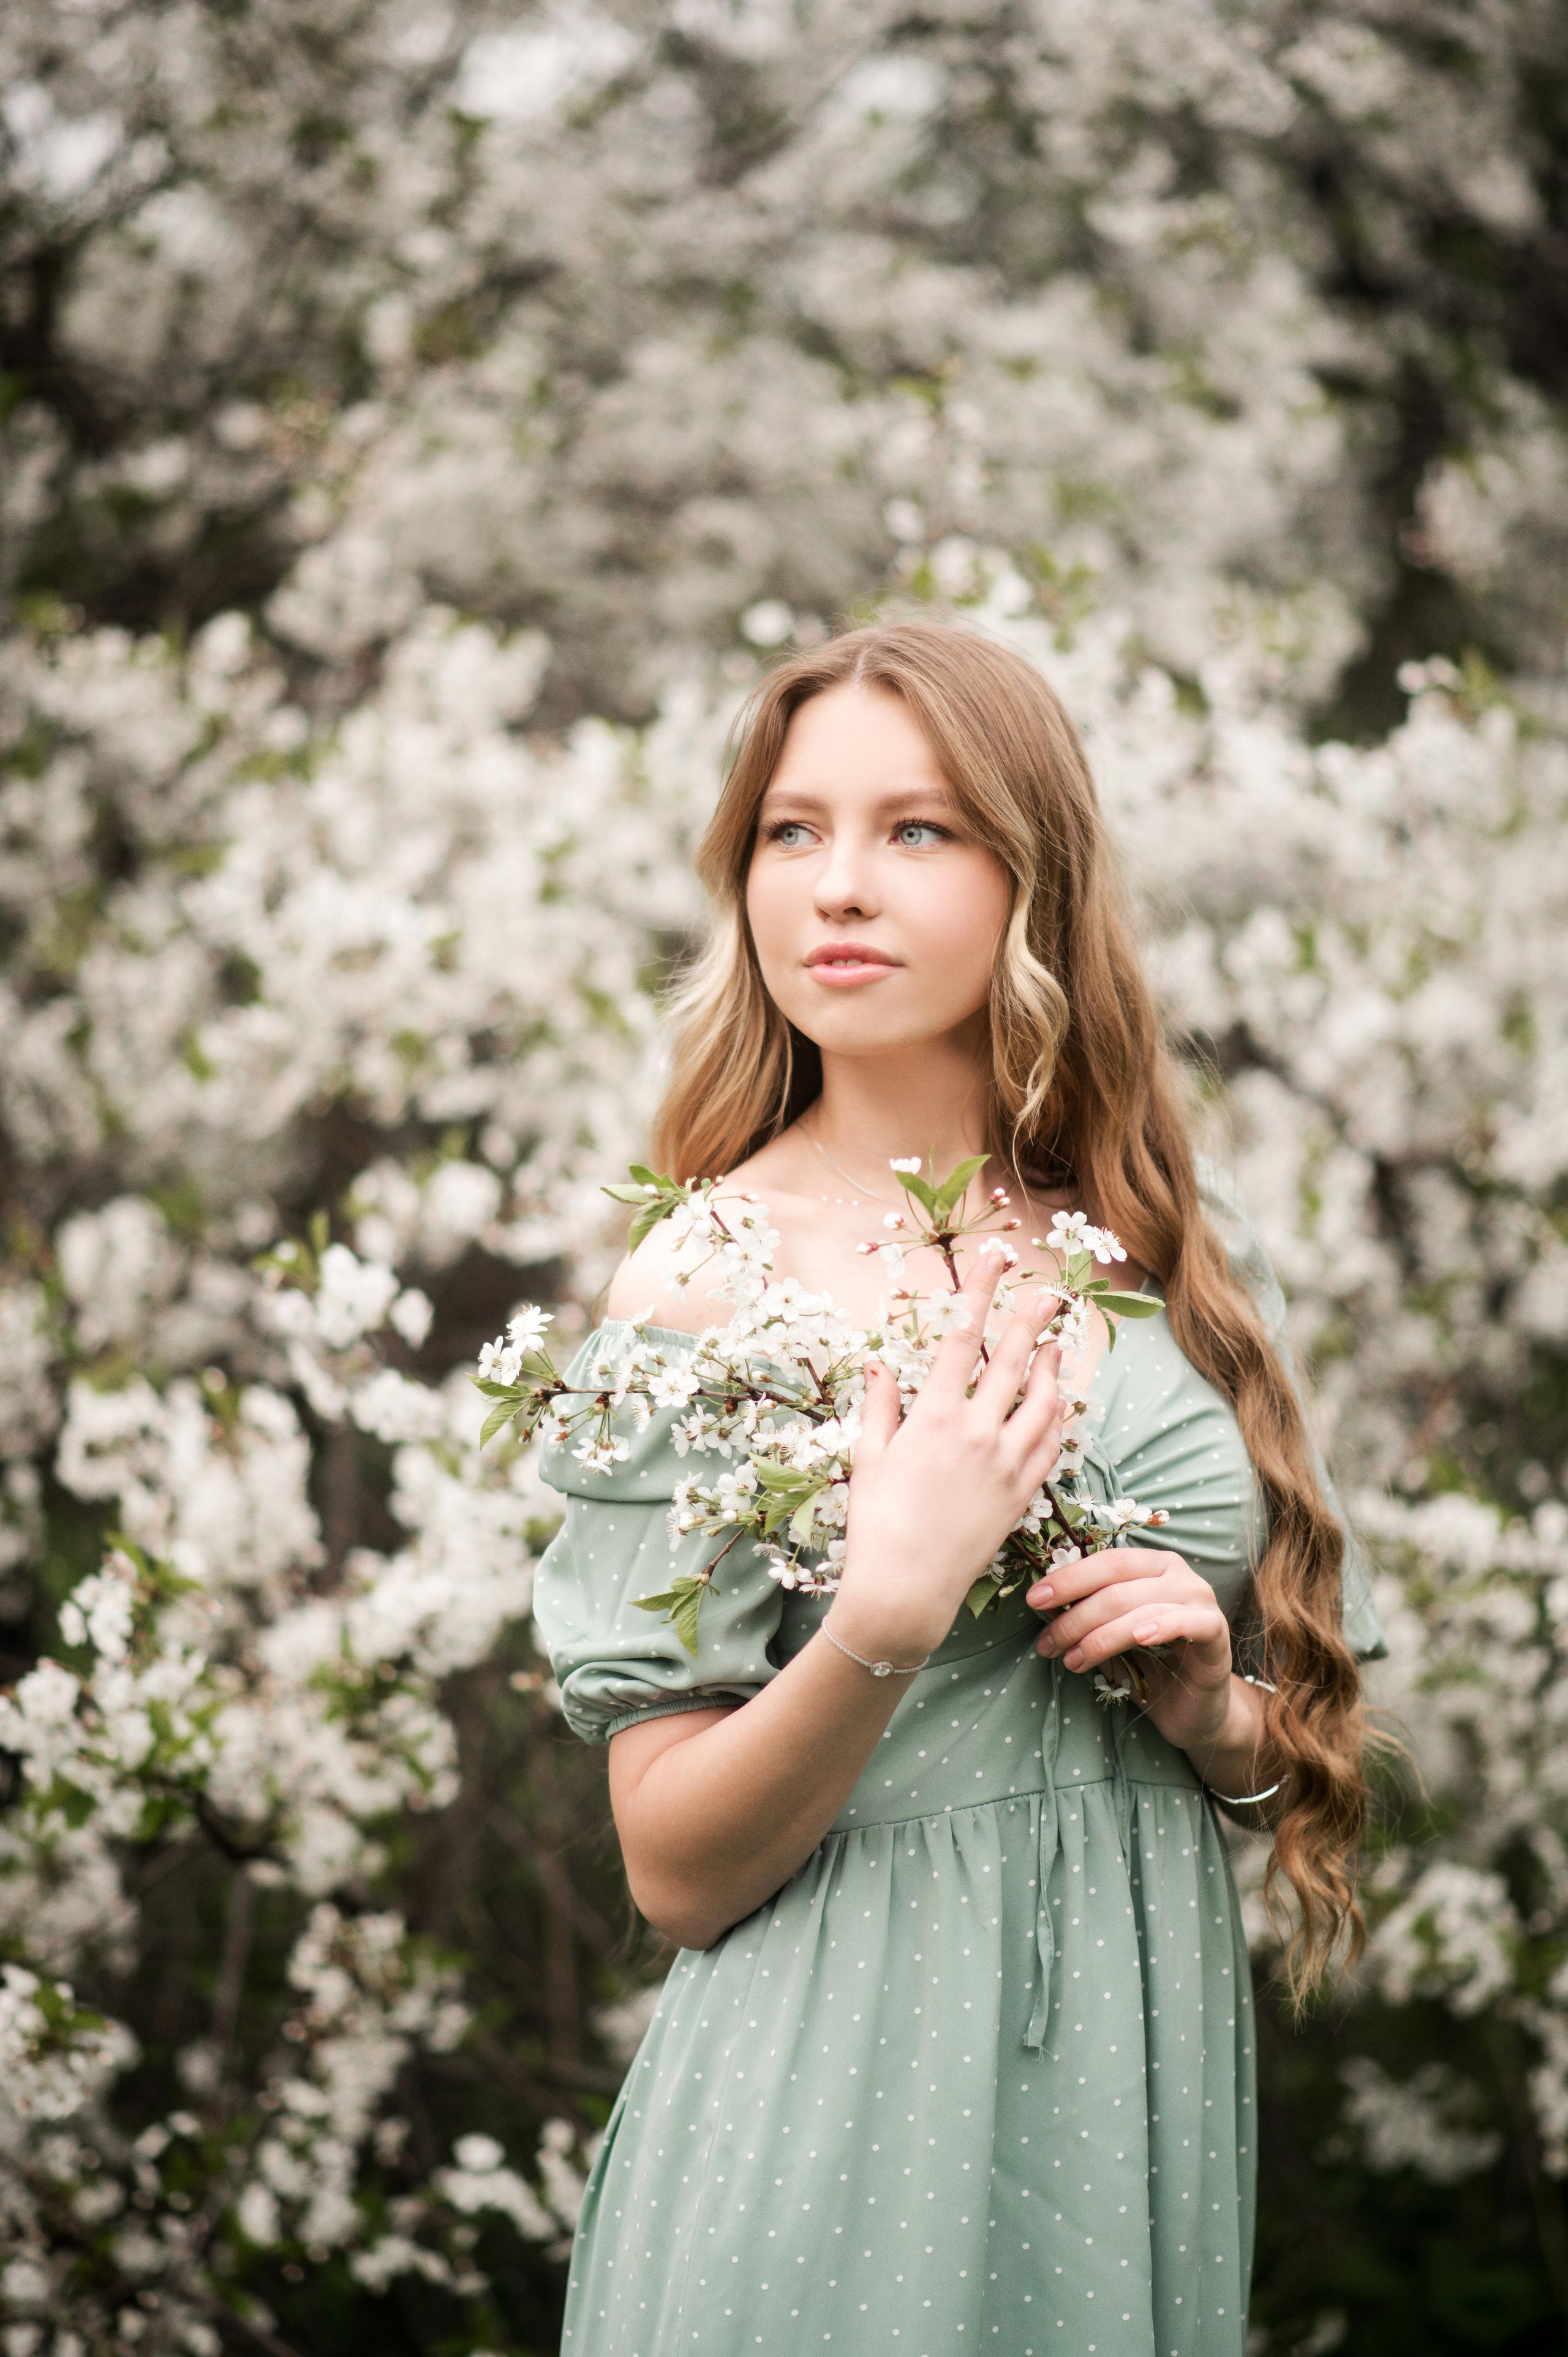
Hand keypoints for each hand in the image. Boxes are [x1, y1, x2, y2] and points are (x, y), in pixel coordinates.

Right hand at [828, 1248, 1065, 1665]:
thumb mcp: (868, 1457)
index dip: (979, 1292)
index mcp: (933, 1417)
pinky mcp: (1022, 1494)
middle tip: (1049, 1291)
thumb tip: (879, 1363)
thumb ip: (879, 1405)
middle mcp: (976, 1433)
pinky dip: (1058, 1419)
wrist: (905, 1591)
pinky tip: (1060, 1405)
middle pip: (1014, 1361)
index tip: (994, 1259)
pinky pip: (1049, 1446)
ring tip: (1059, 1345)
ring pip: (1044, 1402)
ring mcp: (1005, 1465)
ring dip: (1054, 1369)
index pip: (961, 1338)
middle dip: (1032, 1320)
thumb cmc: (876, 1524)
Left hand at [1026, 1547, 1233, 1754]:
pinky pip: (1187, 1622)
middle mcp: (1178, 1574)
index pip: (1105, 1562)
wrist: (1192, 1710)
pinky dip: (1160, 1626)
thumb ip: (1087, 1615)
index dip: (1068, 1578)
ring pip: (1141, 1607)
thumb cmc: (1148, 1667)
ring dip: (1100, 1636)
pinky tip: (1139, 1639)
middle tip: (1048, 1643)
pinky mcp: (1216, 1631)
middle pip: (1117, 1587)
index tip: (1034, 1599)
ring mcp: (1201, 1600)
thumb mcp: (1110, 1637)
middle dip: (1075, 1616)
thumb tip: (1042, 1602)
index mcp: (1151, 1564)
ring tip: (1073, 1660)